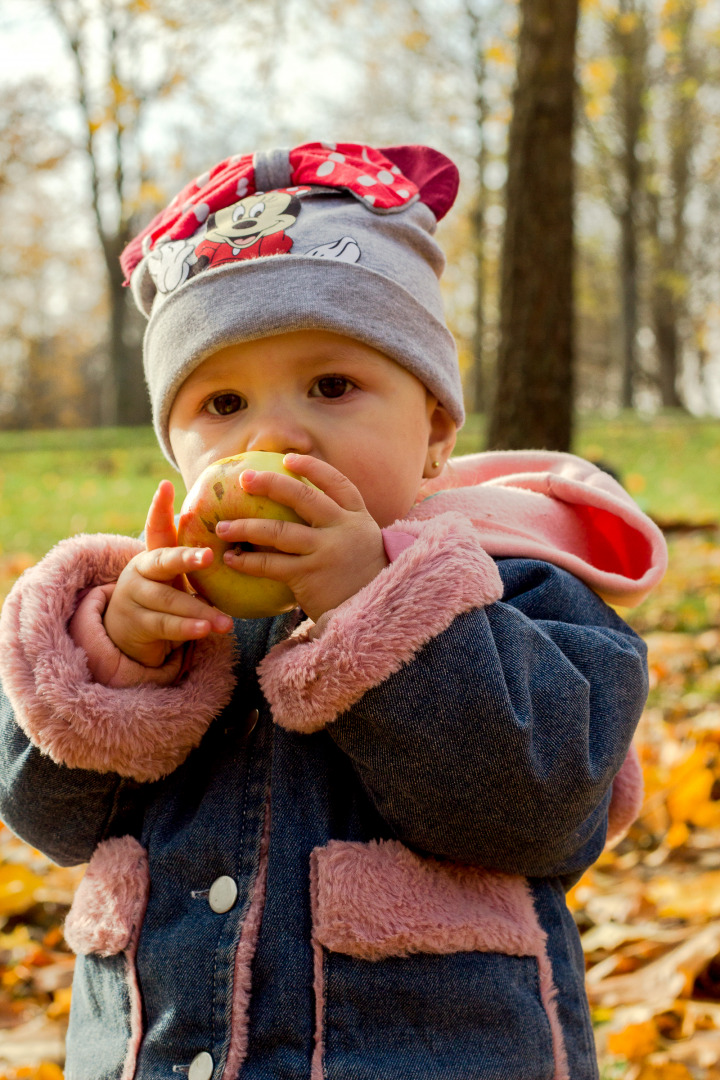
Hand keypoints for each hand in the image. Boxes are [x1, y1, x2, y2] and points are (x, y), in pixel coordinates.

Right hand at [103, 480, 233, 666]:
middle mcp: (141, 571)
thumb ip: (195, 560)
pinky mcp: (137, 623)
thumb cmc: (164, 596)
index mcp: (154, 554)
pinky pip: (165, 625)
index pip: (156, 528)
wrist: (125, 633)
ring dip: (198, 610)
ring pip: (169, 601)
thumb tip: (240, 535)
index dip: (159, 507)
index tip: (166, 486)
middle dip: (186, 558)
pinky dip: (187, 628)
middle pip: (163, 561)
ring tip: (225, 621)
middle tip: (209, 556)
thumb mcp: (175, 576)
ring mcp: (135, 597)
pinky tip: (205, 631)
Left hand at [215, 454, 387, 622]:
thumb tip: (301, 506)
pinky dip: (248, 561)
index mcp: (357, 517)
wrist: (373, 613)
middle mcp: (343, 529)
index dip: (312, 468)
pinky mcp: (310, 576)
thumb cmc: (360, 577)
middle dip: (270, 484)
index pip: (337, 483)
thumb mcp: (362, 542)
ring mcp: (326, 552)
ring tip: (223, 527)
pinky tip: (232, 559)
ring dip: (246, 527)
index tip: (287, 458)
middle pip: (303, 498)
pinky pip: (271, 564)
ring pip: (279, 532)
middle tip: (244, 479)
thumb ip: (339, 524)